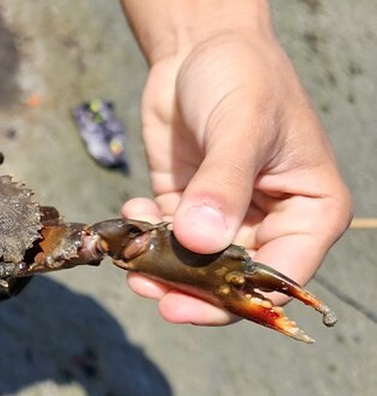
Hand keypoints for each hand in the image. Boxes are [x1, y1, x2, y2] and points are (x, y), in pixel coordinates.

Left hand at [121, 8, 351, 325]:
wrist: (199, 48)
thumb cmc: (242, 76)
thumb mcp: (241, 126)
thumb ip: (223, 185)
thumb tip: (203, 242)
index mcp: (310, 211)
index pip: (280, 277)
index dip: (235, 300)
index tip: (184, 305)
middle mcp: (271, 223)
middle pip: (231, 280)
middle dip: (186, 286)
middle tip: (143, 282)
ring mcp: (226, 219)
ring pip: (194, 266)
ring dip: (159, 265)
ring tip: (128, 253)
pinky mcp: (187, 208)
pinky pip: (165, 239)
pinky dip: (145, 235)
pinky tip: (130, 209)